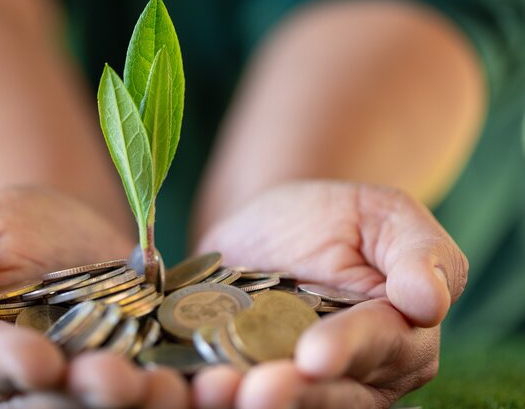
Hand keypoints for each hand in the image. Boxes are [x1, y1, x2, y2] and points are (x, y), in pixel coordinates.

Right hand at [0, 186, 188, 407]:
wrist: (58, 226)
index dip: (9, 367)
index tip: (38, 363)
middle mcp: (22, 389)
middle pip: (49, 403)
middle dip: (84, 397)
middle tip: (121, 384)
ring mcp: (79, 387)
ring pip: (102, 407)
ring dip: (137, 403)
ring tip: (170, 391)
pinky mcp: (132, 374)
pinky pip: (152, 387)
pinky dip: (181, 390)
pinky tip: (212, 384)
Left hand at [191, 181, 467, 408]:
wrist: (274, 224)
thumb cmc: (340, 218)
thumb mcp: (384, 216)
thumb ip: (419, 253)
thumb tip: (429, 301)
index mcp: (395, 341)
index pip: (375, 349)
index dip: (346, 352)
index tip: (314, 356)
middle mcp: (347, 379)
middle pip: (323, 397)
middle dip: (289, 396)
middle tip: (253, 390)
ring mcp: (291, 384)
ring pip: (274, 404)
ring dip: (239, 403)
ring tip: (210, 389)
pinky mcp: (239, 378)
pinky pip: (226, 391)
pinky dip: (198, 391)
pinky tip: (176, 383)